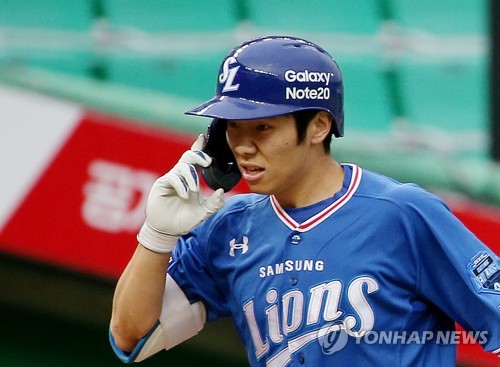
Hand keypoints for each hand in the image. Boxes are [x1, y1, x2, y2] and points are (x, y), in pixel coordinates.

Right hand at [137, 135, 224, 252]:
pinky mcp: (162, 184)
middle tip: (207, 162)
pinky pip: (172, 177)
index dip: (199, 148)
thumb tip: (222, 191)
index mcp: (191, 180)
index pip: (196, 161)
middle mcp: (181, 177)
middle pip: (188, 157)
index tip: (204, 138)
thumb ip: (214, 204)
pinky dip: (181, 185)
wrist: (168, 231)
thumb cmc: (184, 220)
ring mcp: (171, 180)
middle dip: (198, 155)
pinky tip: (184, 194)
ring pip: (182, 167)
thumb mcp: (203, 213)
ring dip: (191, 177)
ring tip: (194, 190)